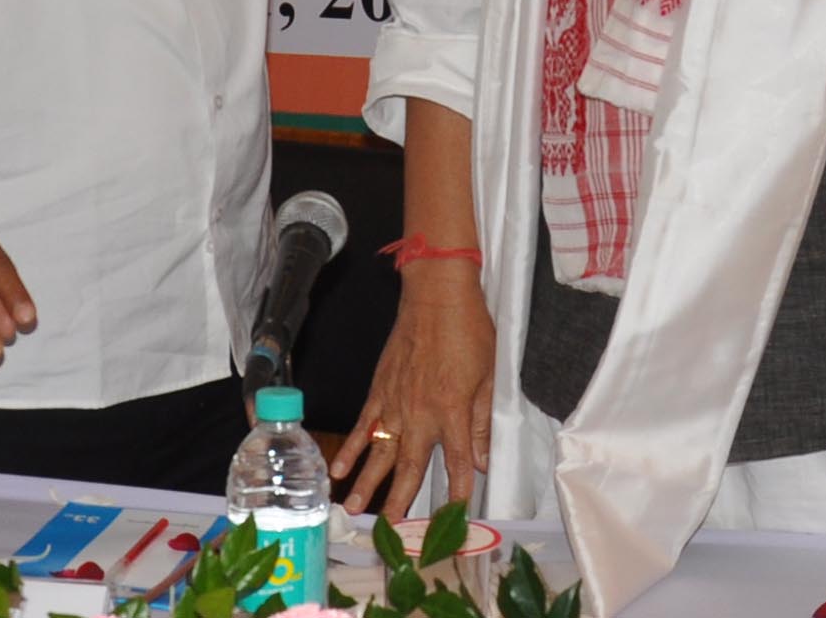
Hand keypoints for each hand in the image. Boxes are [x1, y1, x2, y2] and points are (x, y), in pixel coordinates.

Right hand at [329, 268, 495, 520]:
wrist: (437, 296)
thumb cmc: (469, 331)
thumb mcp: (488, 377)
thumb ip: (482, 422)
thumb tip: (483, 461)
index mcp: (452, 412)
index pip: (458, 462)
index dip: (458, 490)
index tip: (455, 515)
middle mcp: (421, 414)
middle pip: (409, 466)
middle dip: (400, 500)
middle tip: (389, 529)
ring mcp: (396, 403)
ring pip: (380, 451)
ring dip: (367, 482)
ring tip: (353, 509)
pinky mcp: (379, 389)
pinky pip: (364, 425)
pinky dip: (352, 448)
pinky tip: (338, 469)